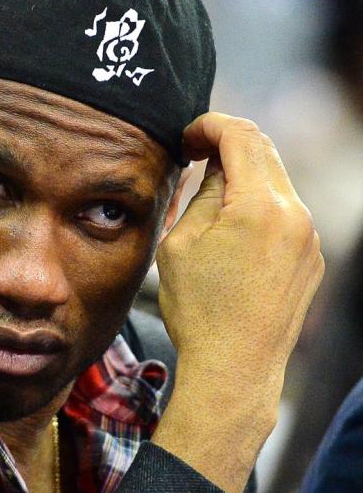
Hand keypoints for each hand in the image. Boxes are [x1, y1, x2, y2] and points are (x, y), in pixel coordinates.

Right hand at [152, 113, 322, 492]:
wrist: (236, 366)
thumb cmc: (199, 309)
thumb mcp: (180, 243)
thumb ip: (201, 195)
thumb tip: (212, 168)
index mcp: (260, 206)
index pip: (242, 136)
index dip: (210, 125)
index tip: (187, 136)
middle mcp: (296, 215)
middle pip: (265, 154)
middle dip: (228, 146)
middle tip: (194, 152)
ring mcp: (310, 237)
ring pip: (276, 184)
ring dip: (243, 177)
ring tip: (208, 196)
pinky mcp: (312, 258)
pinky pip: (285, 215)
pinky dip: (258, 207)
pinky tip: (231, 231)